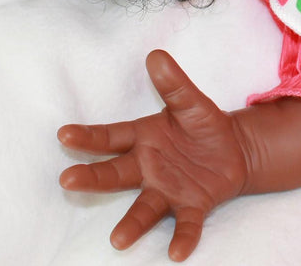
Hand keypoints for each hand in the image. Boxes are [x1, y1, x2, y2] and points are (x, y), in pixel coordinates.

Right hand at [58, 50, 247, 260]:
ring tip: (118, 240)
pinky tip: (176, 252)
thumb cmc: (204, 124)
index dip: (88, 136)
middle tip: (68, 181)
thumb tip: (156, 55)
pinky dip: (182, 238)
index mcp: (144, 138)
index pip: (111, 137)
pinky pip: (185, 223)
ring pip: (145, 208)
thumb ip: (174, 83)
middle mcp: (148, 168)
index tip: (64, 134)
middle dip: (92, 178)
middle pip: (116, 174)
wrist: (236, 149)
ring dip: (132, 223)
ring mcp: (168, 190)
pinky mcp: (192, 205)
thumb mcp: (192, 102)